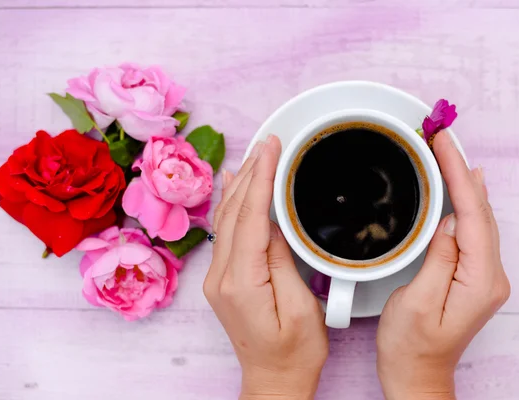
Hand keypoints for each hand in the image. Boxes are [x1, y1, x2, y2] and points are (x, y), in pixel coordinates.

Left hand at [204, 135, 328, 399]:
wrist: (274, 380)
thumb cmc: (294, 353)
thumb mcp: (299, 308)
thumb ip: (282, 261)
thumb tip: (273, 223)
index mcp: (241, 282)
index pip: (249, 217)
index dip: (261, 179)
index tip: (271, 149)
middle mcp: (222, 277)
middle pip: (234, 212)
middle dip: (252, 173)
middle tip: (268, 142)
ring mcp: (219, 278)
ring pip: (227, 219)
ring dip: (242, 185)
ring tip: (256, 155)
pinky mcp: (225, 279)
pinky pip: (226, 232)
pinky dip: (233, 204)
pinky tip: (234, 185)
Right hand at [376, 131, 510, 399]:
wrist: (416, 376)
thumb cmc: (410, 348)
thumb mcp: (415, 302)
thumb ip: (438, 259)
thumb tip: (448, 223)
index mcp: (479, 281)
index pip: (472, 215)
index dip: (457, 175)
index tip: (443, 144)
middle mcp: (489, 277)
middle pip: (480, 211)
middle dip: (461, 169)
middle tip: (443, 136)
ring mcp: (483, 277)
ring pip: (478, 218)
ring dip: (463, 183)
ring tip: (449, 152)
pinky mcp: (471, 277)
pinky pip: (471, 231)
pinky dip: (463, 203)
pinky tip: (461, 189)